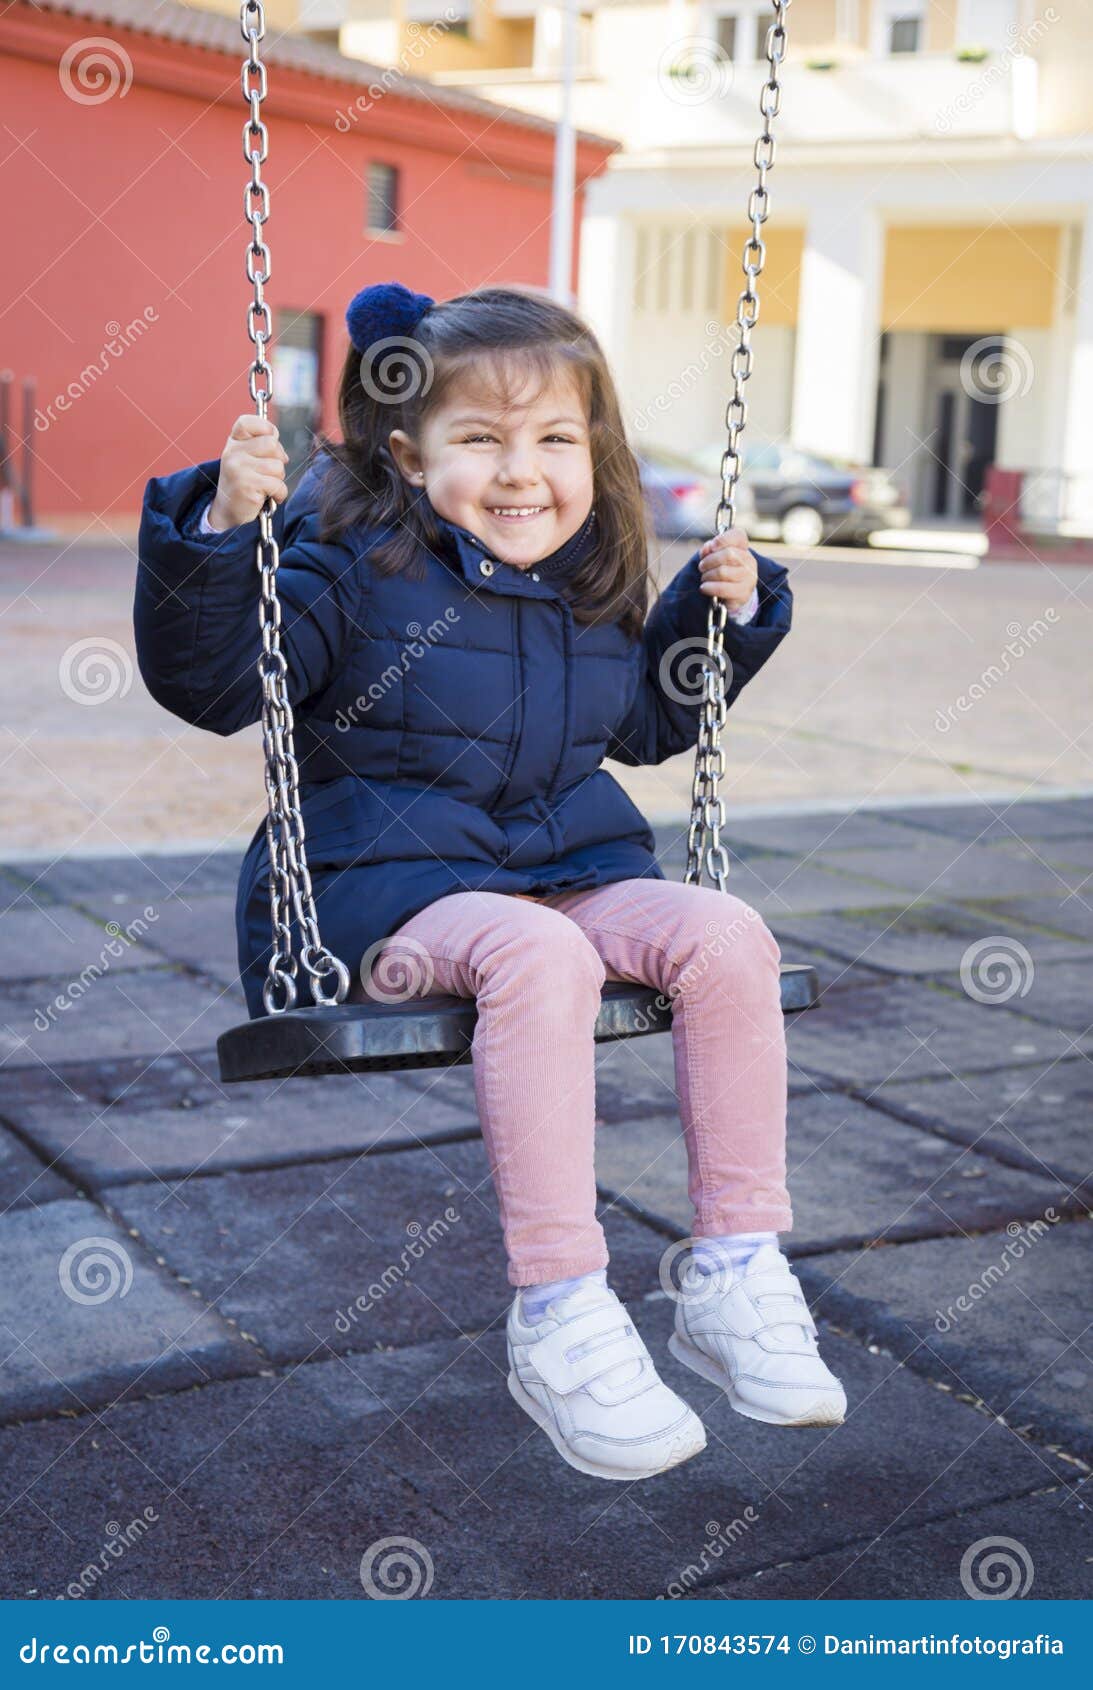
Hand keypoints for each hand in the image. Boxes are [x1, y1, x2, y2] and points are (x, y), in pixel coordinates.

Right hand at [207, 415, 289, 529]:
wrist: (228, 509)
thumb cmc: (244, 481)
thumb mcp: (247, 458)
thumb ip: (262, 446)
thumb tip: (280, 447)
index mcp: (233, 442)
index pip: (248, 422)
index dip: (266, 428)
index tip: (270, 439)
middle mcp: (232, 453)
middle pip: (272, 444)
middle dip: (278, 459)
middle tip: (269, 471)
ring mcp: (238, 469)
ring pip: (277, 466)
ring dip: (278, 479)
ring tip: (265, 485)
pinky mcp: (247, 487)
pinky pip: (278, 485)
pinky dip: (279, 494)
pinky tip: (269, 496)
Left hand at [697, 527, 756, 610]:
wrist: (734, 593)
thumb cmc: (723, 570)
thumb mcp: (715, 556)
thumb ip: (709, 550)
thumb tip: (707, 548)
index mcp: (743, 548)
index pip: (738, 536)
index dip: (723, 539)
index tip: (712, 546)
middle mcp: (749, 560)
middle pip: (728, 554)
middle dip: (709, 561)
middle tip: (702, 567)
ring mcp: (749, 577)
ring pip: (723, 572)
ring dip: (707, 575)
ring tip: (704, 578)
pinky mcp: (744, 592)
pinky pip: (722, 588)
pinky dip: (709, 587)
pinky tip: (704, 587)